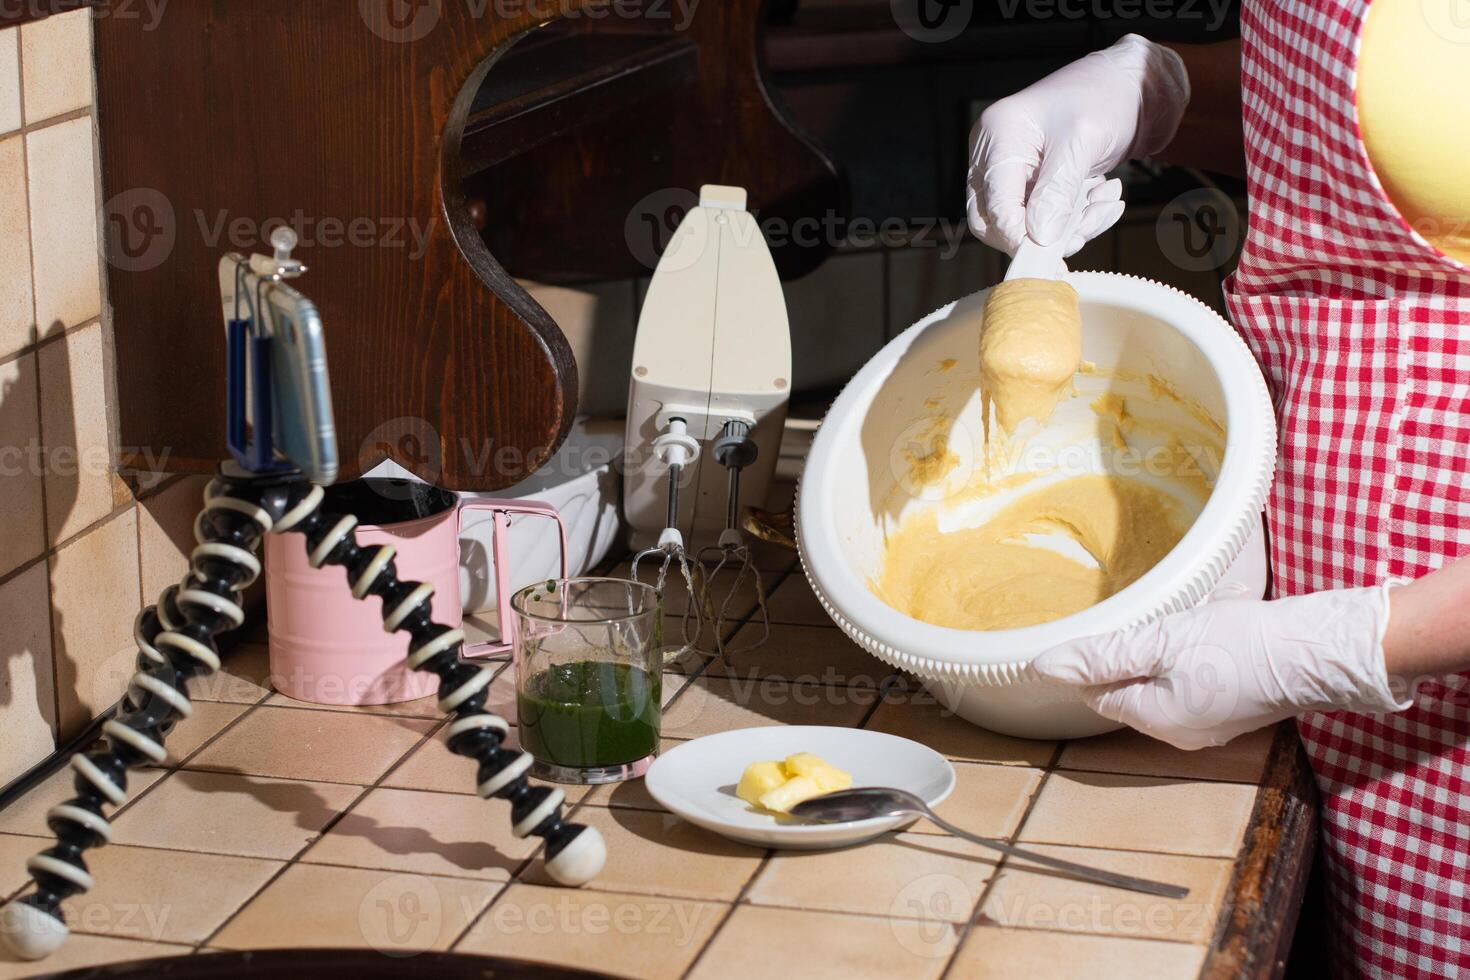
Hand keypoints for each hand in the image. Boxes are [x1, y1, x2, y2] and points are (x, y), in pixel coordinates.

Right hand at [966, 34, 1190, 255]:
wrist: (1135, 84)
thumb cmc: (1107, 96)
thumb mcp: (1083, 142)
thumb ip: (1057, 191)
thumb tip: (1039, 237)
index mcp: (999, 135)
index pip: (993, 204)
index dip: (1019, 234)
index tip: (1052, 251)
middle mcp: (997, 153)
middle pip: (996, 219)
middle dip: (1041, 235)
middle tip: (1081, 235)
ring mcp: (1014, 167)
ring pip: (1024, 222)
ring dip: (1069, 225)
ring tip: (1105, 201)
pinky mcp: (1034, 180)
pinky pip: (1045, 215)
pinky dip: (1077, 216)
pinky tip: (1103, 196)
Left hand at [1031, 585, 1410, 749]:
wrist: (1320, 650)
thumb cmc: (1239, 644)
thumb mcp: (1161, 641)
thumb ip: (1102, 656)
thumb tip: (1045, 668)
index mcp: (1155, 720)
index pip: (1097, 694)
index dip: (1093, 660)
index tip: (1103, 628)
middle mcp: (1179, 733)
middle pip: (1129, 691)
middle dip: (1130, 655)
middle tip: (1146, 620)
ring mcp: (1211, 725)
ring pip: (1162, 684)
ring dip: (1161, 652)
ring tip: (1179, 623)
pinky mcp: (1236, 709)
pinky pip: (1193, 683)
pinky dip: (1191, 658)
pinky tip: (1206, 634)